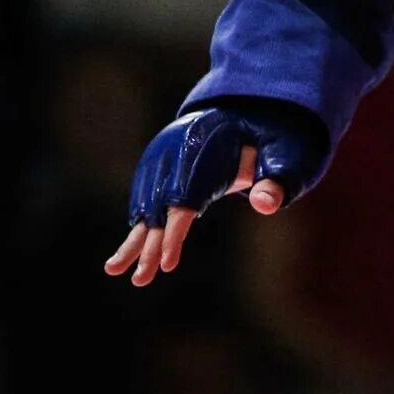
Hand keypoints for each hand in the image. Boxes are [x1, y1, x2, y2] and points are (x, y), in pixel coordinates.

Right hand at [105, 102, 329, 287]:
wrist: (234, 113)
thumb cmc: (262, 139)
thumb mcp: (279, 154)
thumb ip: (275, 180)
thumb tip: (267, 205)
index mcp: (202, 150)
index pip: (183, 201)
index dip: (174, 233)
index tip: (167, 264)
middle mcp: (173, 154)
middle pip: (159, 207)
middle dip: (149, 245)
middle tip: (141, 280)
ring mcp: (160, 160)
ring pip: (146, 206)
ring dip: (135, 240)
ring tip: (114, 271)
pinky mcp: (155, 168)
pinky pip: (144, 200)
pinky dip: (138, 225)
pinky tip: (128, 252)